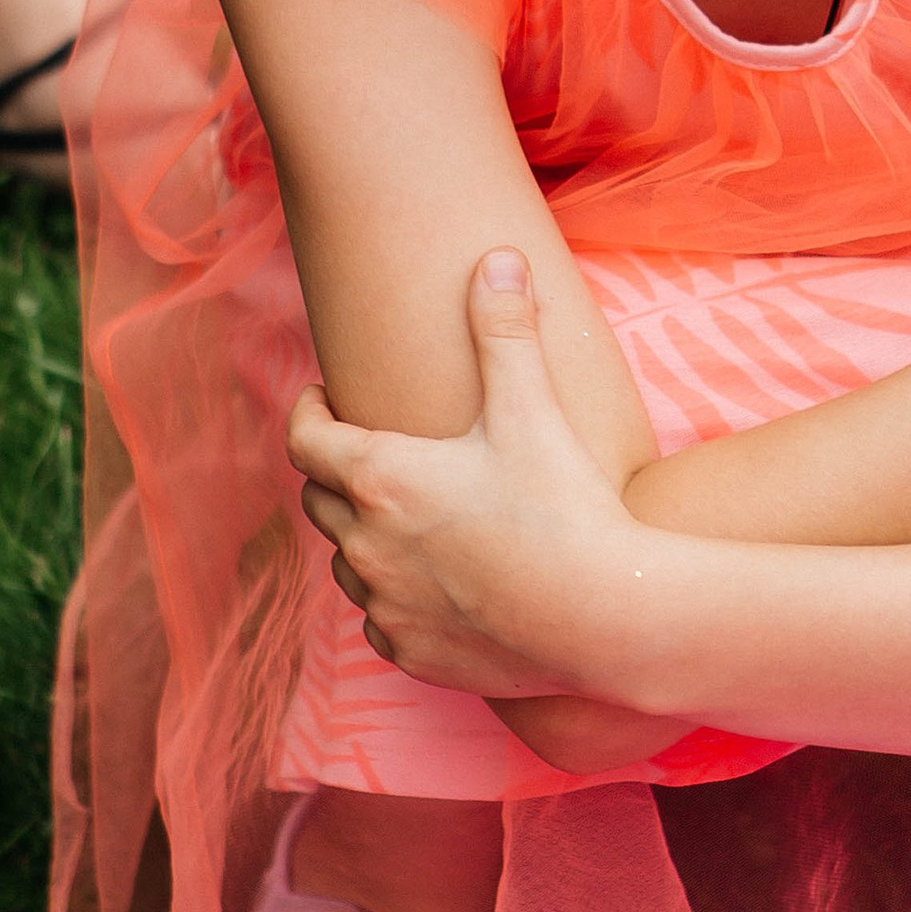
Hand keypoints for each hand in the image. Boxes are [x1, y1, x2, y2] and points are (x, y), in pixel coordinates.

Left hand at [287, 250, 659, 703]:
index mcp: (381, 478)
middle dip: (335, 472)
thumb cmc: (566, 509)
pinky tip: (438, 583)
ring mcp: (385, 605)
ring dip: (364, 538)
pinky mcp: (410, 653)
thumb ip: (506, 330)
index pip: (304, 437)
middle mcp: (366, 545)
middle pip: (318, 499)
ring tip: (406, 520)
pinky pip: (381, 620)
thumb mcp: (531, 409)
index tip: (323, 398)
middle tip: (370, 453)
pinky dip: (397, 597)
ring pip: (347, 563)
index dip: (307, 411)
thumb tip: (498, 258)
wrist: (606, 618)